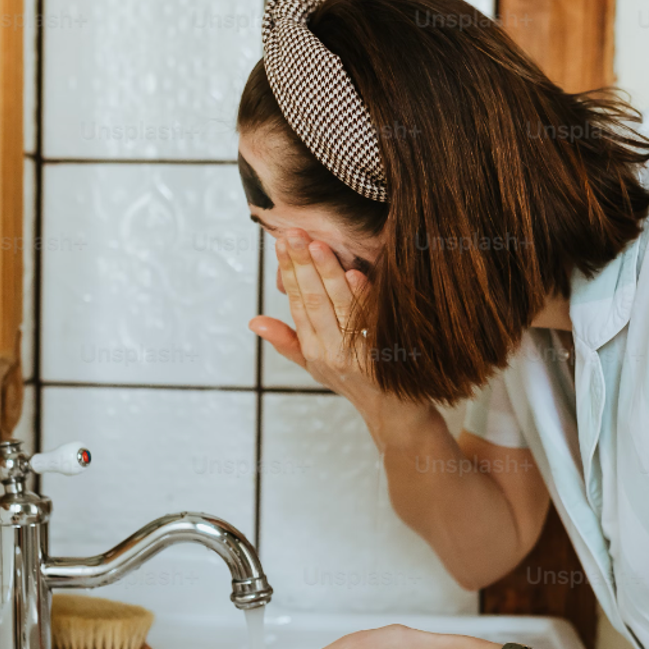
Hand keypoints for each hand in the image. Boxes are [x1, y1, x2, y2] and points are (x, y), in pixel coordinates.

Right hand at [249, 230, 377, 404]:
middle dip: (302, 264)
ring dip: (327, 274)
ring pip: (338, 307)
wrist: (394, 415)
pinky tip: (354, 275)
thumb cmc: (355, 384)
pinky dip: (362, 298)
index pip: (296, 303)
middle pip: (313, 301)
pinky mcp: (379, 359)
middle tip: (294, 233)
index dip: (289, 272)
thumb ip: (287, 341)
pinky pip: (370, 323)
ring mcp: (354, 356)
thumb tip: (254, 322)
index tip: (282, 242)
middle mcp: (329, 351)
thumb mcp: (314, 365)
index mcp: (312, 349)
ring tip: (318, 246)